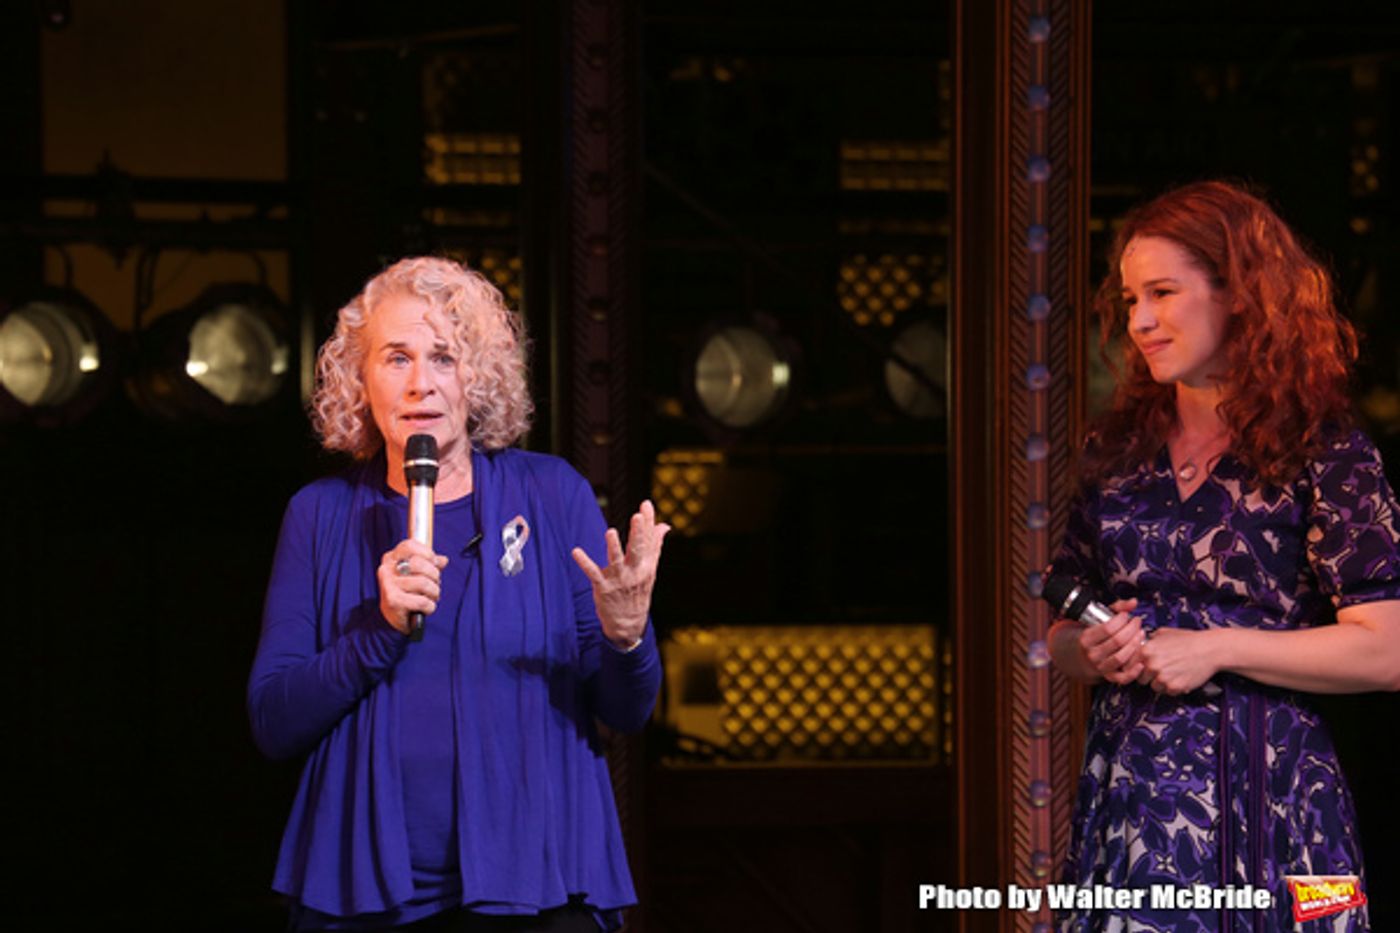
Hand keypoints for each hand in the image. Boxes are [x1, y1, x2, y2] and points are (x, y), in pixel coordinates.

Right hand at [377, 539, 447, 634]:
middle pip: (419, 563)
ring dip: (434, 593)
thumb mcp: (417, 575)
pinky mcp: (393, 601)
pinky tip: (426, 608)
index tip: (434, 563)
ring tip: (431, 597)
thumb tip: (443, 560)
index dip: (427, 553)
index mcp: (391, 558)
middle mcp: (386, 569)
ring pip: (423, 583)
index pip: (410, 545)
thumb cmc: (407, 593)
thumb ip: (430, 565)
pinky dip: (430, 607)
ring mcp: (388, 585)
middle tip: (435, 584)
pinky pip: (422, 601)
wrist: (392, 619)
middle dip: (434, 575)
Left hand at [572, 500, 670, 649]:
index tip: (646, 504)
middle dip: (638, 533)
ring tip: (611, 532)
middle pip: (637, 550)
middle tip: (637, 516)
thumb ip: (655, 546)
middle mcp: (634, 571)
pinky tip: (576, 552)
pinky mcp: (603, 588)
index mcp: (646, 565)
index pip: (648, 541)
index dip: (648, 522)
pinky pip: (593, 573)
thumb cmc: (638, 592)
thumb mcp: (650, 570)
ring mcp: (618, 580)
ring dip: (613, 547)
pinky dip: (584, 562)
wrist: (629, 624)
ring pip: (616, 560)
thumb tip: (664, 525)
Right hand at [1078, 598, 1146, 683]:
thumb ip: (1118, 608)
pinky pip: (1123, 678)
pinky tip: (1141, 662)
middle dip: (1132, 630)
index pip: (1108, 628)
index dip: (1122, 620)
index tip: (1127, 615)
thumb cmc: (1096, 634)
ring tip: (1141, 635)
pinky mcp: (1109, 677)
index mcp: (1087, 638)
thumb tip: (1134, 602)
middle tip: (1138, 623)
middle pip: (1117, 641)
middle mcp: (1092, 654)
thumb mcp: (1101, 619)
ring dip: (1135, 645)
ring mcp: (1100, 666)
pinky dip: (1134, 672)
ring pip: (1121, 657)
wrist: (1083, 656)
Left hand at [1137, 627, 1219, 694]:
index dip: (1135, 667)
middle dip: (1148, 676)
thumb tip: (1137, 645)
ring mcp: (1163, 677)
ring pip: (1154, 687)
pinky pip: (1168, 692)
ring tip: (1173, 673)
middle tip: (1161, 671)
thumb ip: (1148, 641)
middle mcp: (1151, 665)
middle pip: (1140, 679)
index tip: (1141, 668)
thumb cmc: (1188, 640)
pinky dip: (1173, 687)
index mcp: (1146, 650)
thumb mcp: (1163, 633)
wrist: (1210, 649)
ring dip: (1161, 683)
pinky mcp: (1175, 687)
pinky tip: (1181, 677)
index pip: (1129, 666)